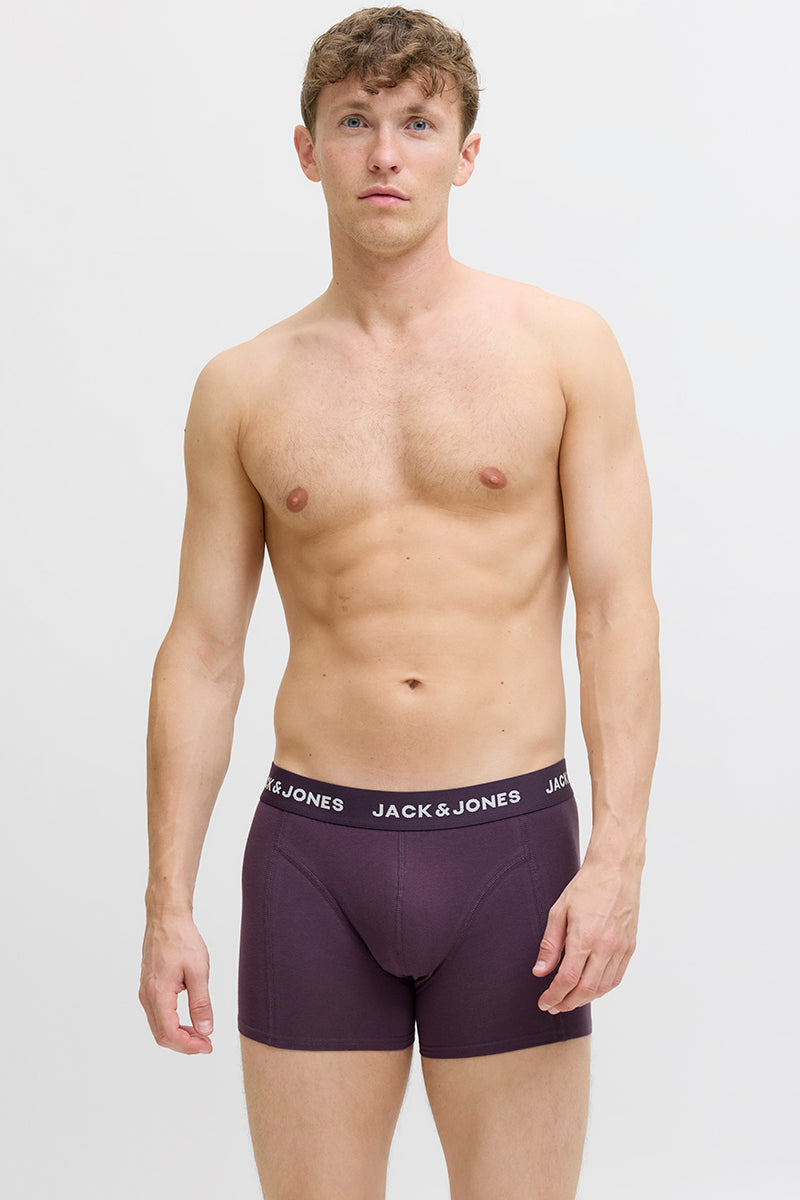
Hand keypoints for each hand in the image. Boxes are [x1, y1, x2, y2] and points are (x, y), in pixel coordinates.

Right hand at [139, 912, 213, 1053]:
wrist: (167, 918)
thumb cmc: (182, 939)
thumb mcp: (198, 971)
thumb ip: (201, 1003)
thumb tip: (205, 1030)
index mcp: (158, 994)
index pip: (169, 1033)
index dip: (188, 1046)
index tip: (207, 1046)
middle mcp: (147, 996)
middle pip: (161, 1034)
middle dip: (184, 1044)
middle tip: (206, 1044)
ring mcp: (145, 991)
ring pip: (158, 1026)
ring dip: (178, 1035)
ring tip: (200, 1034)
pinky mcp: (148, 986)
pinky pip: (157, 1014)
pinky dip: (172, 1023)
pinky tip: (188, 1020)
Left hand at [531, 858, 640, 1013]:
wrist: (616, 870)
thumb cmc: (586, 886)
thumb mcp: (559, 911)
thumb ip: (550, 944)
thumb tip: (540, 971)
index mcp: (584, 937)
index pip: (567, 980)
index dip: (554, 996)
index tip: (544, 1002)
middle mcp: (605, 947)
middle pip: (586, 990)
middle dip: (567, 1003)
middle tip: (554, 1005)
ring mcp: (620, 948)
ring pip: (603, 987)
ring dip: (585, 999)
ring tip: (569, 999)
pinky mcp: (630, 946)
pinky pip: (617, 977)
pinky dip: (602, 988)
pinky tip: (591, 988)